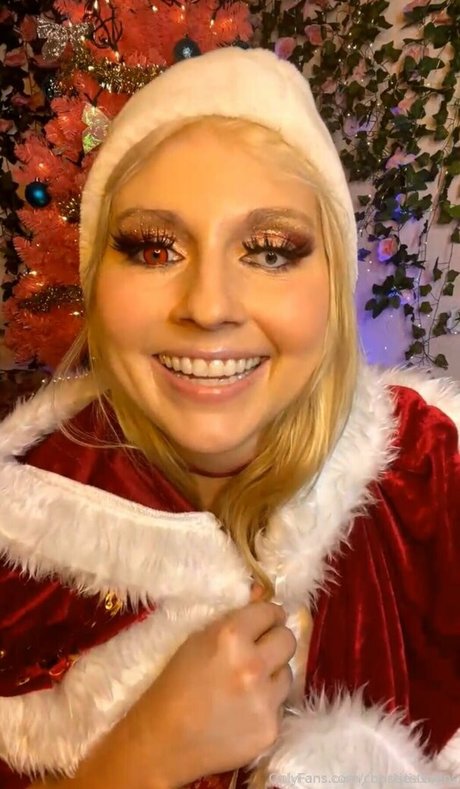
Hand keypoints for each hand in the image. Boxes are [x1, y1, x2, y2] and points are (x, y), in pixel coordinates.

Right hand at [131, 581, 296, 785]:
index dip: (267, 617)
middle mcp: (252, 665)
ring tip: (246, 687)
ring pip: (287, 674)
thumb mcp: (198, 639)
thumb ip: (235, 619)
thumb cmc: (175, 684)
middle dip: (275, 642)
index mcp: (231, 636)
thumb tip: (263, 594)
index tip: (264, 624)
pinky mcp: (270, 729)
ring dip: (271, 676)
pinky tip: (243, 712)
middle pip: (287, 640)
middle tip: (260, 651)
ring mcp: (264, 700)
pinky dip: (265, 706)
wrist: (162, 741)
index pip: (271, 612)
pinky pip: (279, 706)